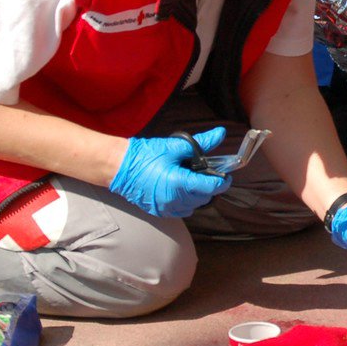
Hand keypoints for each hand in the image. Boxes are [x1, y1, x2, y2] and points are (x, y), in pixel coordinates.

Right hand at [109, 127, 232, 217]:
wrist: (120, 168)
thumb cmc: (146, 156)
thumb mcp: (175, 147)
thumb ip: (201, 143)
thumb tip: (220, 134)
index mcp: (179, 184)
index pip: (211, 187)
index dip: (222, 181)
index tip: (226, 175)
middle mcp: (174, 201)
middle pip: (204, 198)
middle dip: (210, 187)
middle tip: (209, 174)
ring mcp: (166, 209)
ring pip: (194, 206)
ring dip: (199, 195)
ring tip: (194, 180)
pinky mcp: (160, 212)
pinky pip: (182, 210)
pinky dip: (187, 201)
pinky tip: (183, 189)